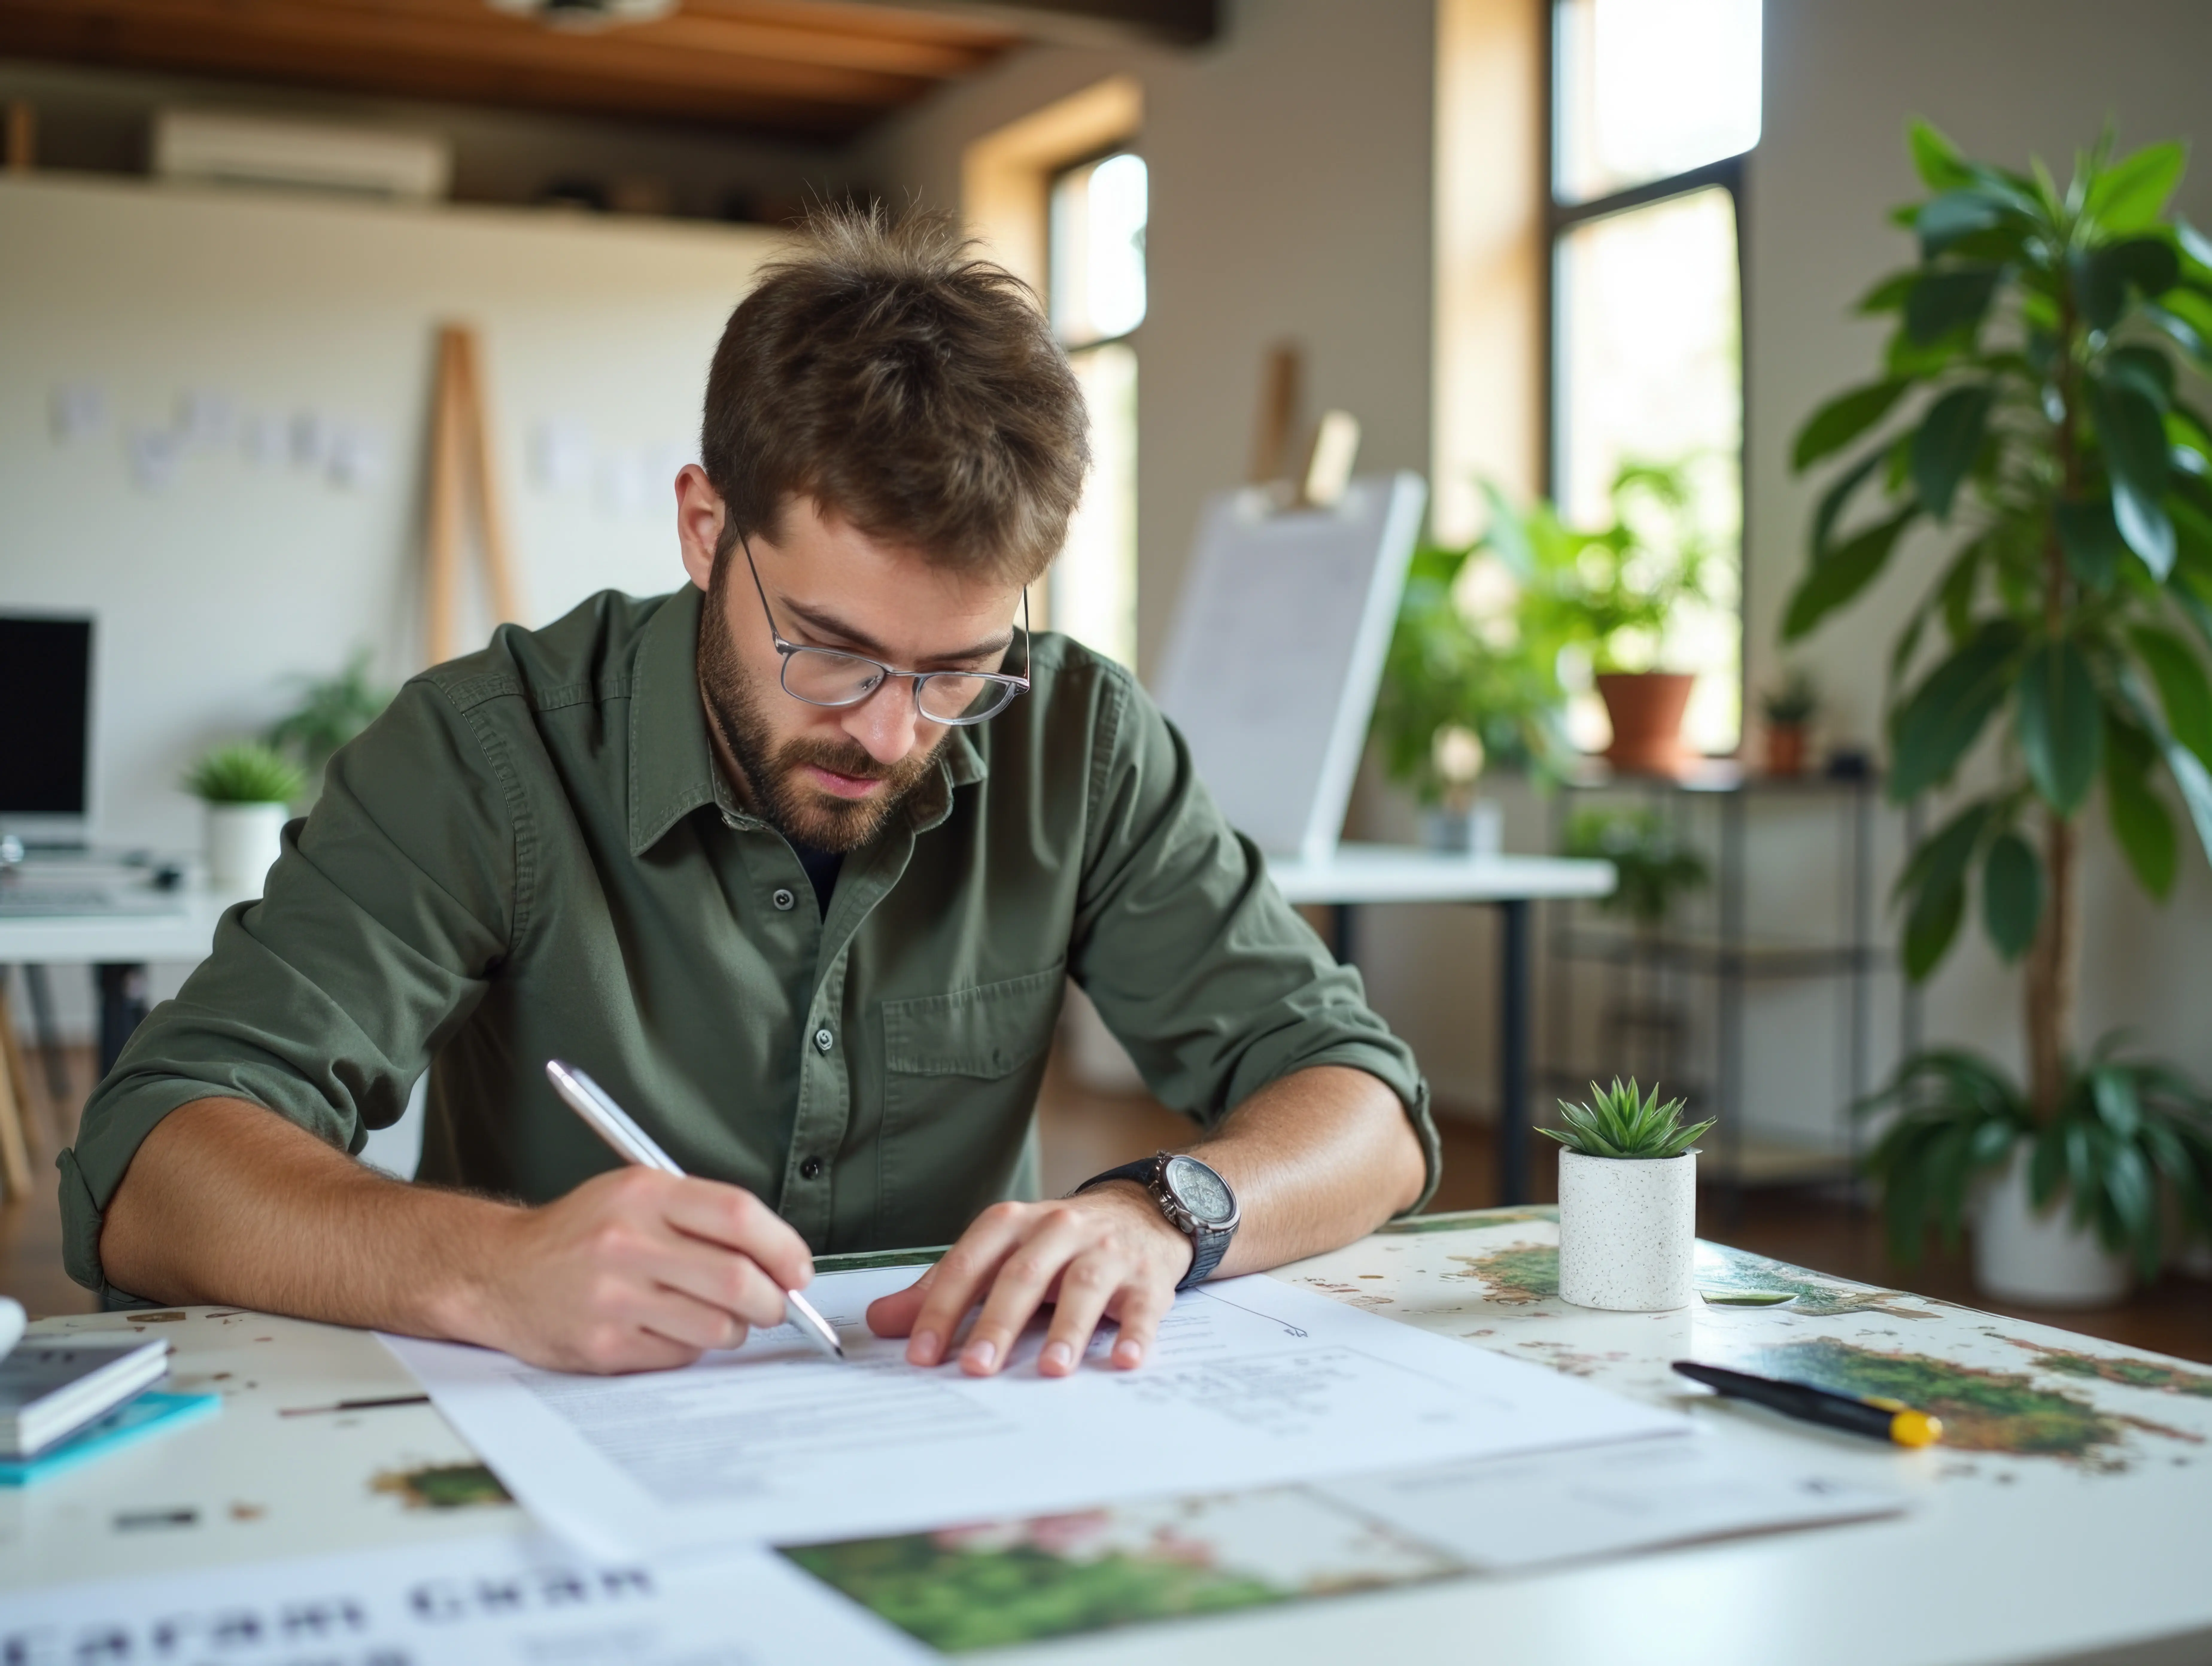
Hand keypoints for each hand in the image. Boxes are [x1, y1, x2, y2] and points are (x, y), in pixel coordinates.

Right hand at [462, 1168, 814, 1374]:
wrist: (499, 1273)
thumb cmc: (580, 1233)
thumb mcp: (637, 1194)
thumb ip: (704, 1216)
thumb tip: (778, 1256)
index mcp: (643, 1194)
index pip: (738, 1216)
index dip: (782, 1246)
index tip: (798, 1268)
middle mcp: (628, 1243)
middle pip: (736, 1278)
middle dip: (772, 1299)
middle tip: (773, 1303)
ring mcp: (614, 1298)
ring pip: (717, 1325)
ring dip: (735, 1327)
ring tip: (720, 1316)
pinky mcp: (604, 1345)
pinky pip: (681, 1354)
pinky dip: (692, 1346)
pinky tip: (672, 1328)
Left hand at [864, 1184, 1191, 1376]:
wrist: (1141, 1211)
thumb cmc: (1057, 1243)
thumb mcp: (999, 1254)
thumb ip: (944, 1288)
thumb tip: (880, 1322)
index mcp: (1013, 1224)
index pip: (971, 1263)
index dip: (942, 1307)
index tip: (921, 1353)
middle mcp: (1059, 1230)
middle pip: (1023, 1275)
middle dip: (997, 1323)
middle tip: (976, 1367)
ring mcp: (1107, 1252)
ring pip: (1083, 1287)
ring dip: (1067, 1330)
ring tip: (1051, 1370)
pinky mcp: (1147, 1278)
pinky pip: (1142, 1307)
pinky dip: (1135, 1333)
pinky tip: (1124, 1360)